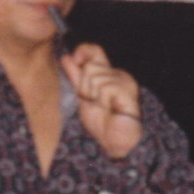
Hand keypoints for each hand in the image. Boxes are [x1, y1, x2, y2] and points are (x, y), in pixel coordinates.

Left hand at [60, 43, 142, 158]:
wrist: (117, 143)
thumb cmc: (103, 123)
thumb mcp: (84, 96)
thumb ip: (76, 77)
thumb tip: (66, 57)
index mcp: (108, 74)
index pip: (94, 50)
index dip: (82, 52)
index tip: (73, 61)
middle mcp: (118, 75)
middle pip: (91, 65)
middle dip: (85, 86)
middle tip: (95, 102)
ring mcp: (124, 82)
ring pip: (95, 77)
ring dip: (94, 96)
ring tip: (104, 108)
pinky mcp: (127, 90)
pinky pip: (105, 88)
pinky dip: (103, 101)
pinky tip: (111, 110)